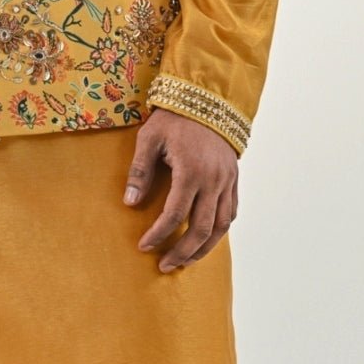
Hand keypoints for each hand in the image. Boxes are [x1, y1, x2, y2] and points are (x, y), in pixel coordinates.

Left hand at [122, 108, 237, 272]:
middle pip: (201, 229)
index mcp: (190, 171)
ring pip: (220, 227)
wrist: (206, 99)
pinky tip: (206, 239)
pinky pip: (231, 213)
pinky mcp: (234, 179)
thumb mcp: (149, 138)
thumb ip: (139, 171)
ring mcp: (226, 181)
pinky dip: (219, 232)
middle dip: (182, 252)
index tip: (144, 246)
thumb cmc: (173, 118)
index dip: (158, 235)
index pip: (174, 215)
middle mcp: (213, 181)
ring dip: (203, 249)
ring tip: (185, 261)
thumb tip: (129, 202)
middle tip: (164, 265)